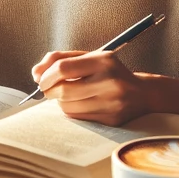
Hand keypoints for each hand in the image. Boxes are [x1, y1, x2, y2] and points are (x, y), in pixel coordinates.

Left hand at [32, 50, 158, 125]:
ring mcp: (112, 103)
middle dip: (48, 90)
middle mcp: (110, 82)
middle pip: (63, 90)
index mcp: (104, 61)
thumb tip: (35, 72)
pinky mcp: (111, 120)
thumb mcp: (90, 57)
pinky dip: (70, 110)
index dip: (46, 75)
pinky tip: (77, 103)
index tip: (40, 78)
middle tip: (47, 88)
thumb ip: (61, 59)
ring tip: (65, 94)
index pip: (63, 68)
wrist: (143, 93)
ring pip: (68, 106)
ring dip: (59, 101)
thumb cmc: (110, 72)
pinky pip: (78, 117)